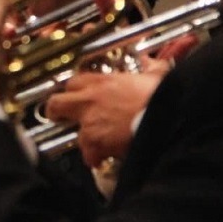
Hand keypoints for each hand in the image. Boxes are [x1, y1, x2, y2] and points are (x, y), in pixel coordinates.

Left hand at [44, 70, 164, 167]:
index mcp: (103, 82)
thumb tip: (152, 62)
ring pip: (75, 135)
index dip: (74, 90)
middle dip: (56, 111)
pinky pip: (88, 155)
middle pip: (56, 103)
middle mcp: (90, 100)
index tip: (76, 95)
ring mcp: (90, 122)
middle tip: (60, 117)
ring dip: (86, 141)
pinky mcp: (95, 142)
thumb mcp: (156, 76)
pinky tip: (104, 159)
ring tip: (97, 146)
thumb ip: (151, 68)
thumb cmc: (163, 97)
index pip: (74, 82)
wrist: (165, 118)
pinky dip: (95, 159)